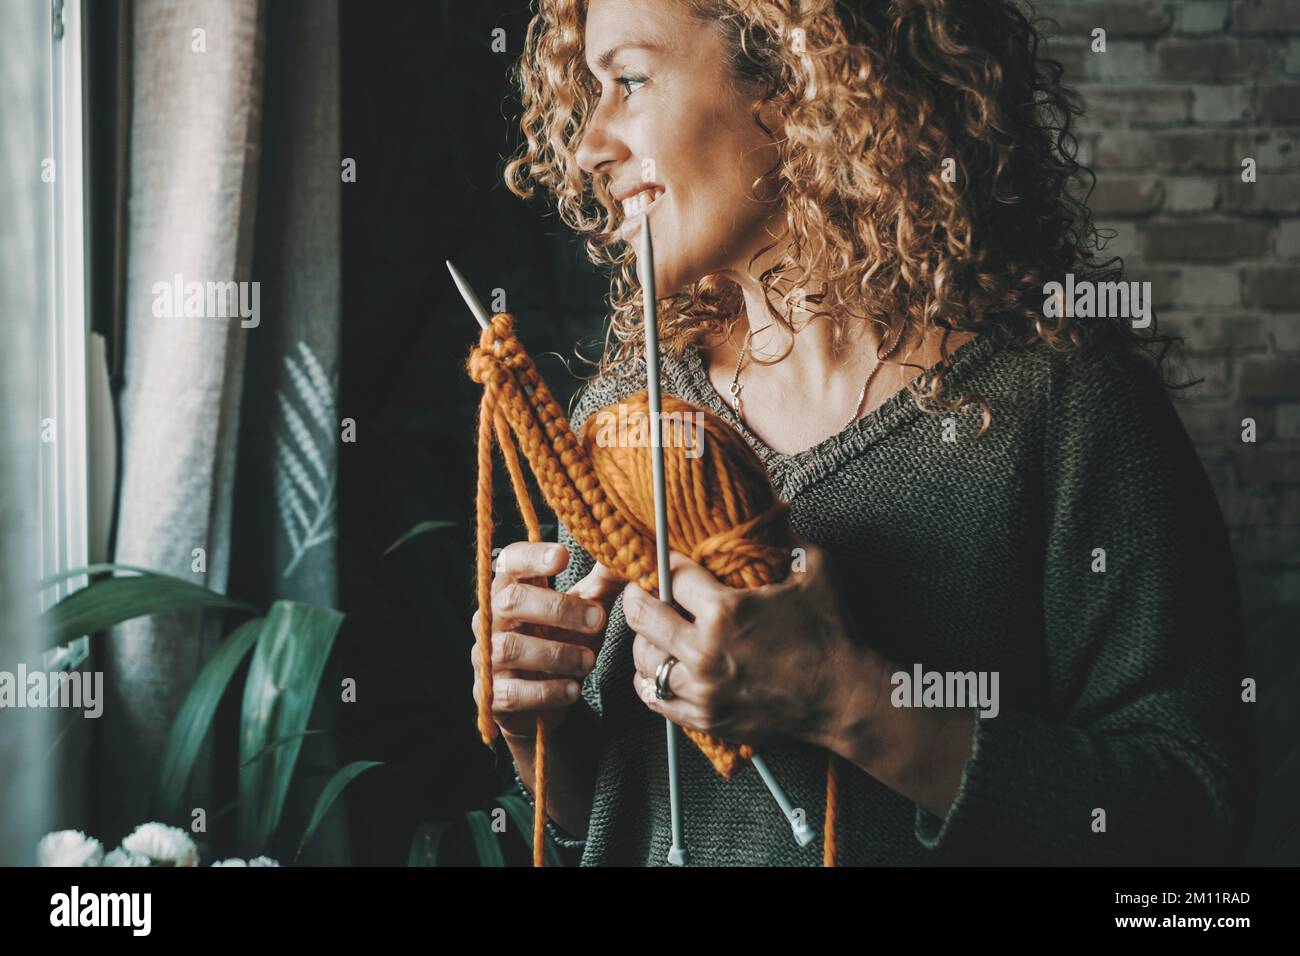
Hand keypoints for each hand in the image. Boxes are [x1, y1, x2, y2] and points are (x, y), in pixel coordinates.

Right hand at [471, 541, 623, 738]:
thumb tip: (620, 559)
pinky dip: (547, 691)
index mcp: (511, 590)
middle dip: (559, 608)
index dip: (531, 556)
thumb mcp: (584, 613)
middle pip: (511, 600)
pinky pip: (513, 692)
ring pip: (510, 648)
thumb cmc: (561, 644)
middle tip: (597, 619)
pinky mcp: (491, 695)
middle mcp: (490, 620)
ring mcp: (486, 658)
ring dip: (557, 653)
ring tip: (589, 661)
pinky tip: (573, 690)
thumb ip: (601, 587)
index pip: (509, 562)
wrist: (544, 702)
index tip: (563, 556)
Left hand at [624, 538, 891, 753]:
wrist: (844, 698)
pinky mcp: (706, 717)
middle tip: (640, 588)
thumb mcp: (815, 570)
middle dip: (637, 595)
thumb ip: (787, 539)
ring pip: (643, 659)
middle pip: (642, 616)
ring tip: (651, 629)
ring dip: (643, 639)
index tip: (665, 558)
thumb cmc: (831, 633)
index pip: (672, 575)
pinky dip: (649, 680)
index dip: (666, 561)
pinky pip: (656, 697)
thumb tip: (771, 516)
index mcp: (727, 610)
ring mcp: (703, 688)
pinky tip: (657, 667)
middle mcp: (706, 650)